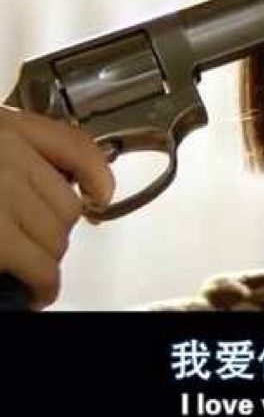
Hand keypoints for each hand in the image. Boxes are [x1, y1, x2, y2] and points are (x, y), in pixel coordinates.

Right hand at [0, 106, 113, 308]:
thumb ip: (14, 155)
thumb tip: (63, 186)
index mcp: (4, 125)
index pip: (76, 145)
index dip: (98, 176)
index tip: (100, 194)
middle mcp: (7, 151)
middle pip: (68, 202)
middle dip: (56, 231)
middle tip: (34, 244)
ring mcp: (0, 191)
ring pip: (58, 236)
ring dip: (47, 260)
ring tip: (28, 266)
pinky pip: (40, 267)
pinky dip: (43, 285)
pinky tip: (36, 290)